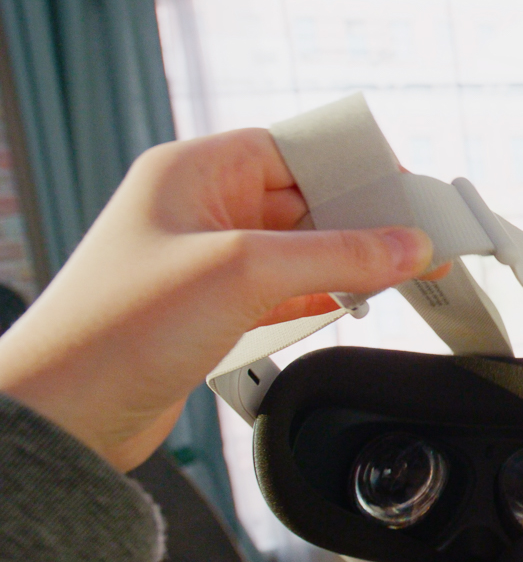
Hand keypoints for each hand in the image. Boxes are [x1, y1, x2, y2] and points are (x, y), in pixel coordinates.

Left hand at [0, 129, 437, 470]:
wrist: (66, 413)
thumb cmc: (118, 328)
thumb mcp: (244, 273)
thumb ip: (338, 255)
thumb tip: (407, 245)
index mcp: (192, 172)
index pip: (293, 148)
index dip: (353, 165)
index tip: (405, 190)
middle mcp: (198, 210)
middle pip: (305, 200)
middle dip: (360, 221)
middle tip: (417, 240)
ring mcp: (207, 263)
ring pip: (300, 250)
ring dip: (345, 263)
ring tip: (398, 275)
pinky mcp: (214, 311)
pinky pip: (286, 290)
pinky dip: (323, 296)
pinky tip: (354, 304)